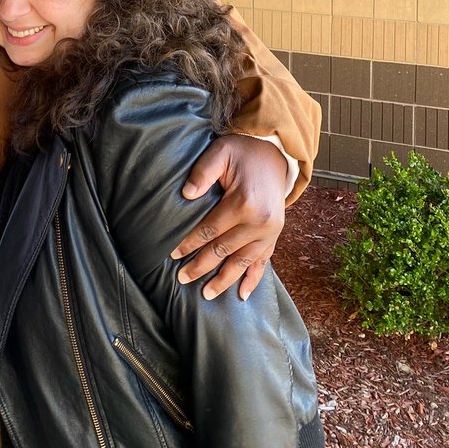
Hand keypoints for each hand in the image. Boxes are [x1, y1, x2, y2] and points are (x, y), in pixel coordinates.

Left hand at [170, 135, 286, 300]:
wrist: (275, 153)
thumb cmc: (243, 153)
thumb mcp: (220, 153)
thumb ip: (202, 172)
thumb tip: (185, 195)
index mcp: (243, 203)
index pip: (209, 230)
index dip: (190, 243)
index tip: (173, 254)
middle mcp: (259, 222)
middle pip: (223, 250)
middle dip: (201, 266)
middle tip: (182, 278)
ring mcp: (270, 231)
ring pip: (242, 262)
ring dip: (224, 280)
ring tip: (206, 294)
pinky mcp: (275, 235)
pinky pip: (263, 262)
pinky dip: (253, 279)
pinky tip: (242, 295)